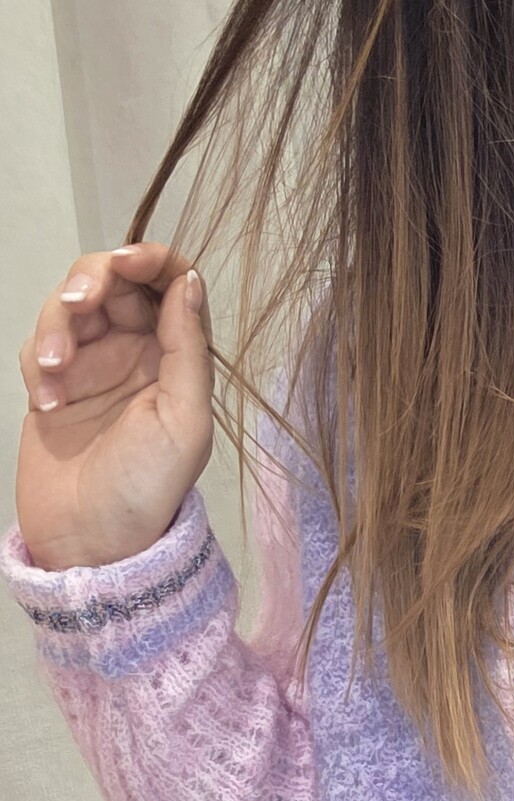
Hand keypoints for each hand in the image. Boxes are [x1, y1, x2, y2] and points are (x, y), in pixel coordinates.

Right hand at [15, 243, 214, 569]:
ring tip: (53, 374)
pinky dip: (37, 363)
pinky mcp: (55, 383)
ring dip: (55, 327)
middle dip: (90, 281)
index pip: (171, 282)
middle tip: (76, 305)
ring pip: (68, 307)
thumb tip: (189, 281)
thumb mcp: (184, 419)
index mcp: (181, 356)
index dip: (150, 259)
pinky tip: (47, 402)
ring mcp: (95, 366)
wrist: (91, 541)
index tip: (126, 263)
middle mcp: (140, 353)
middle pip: (113, 280)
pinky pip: (40, 344)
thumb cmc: (147, 489)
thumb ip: (187, 348)